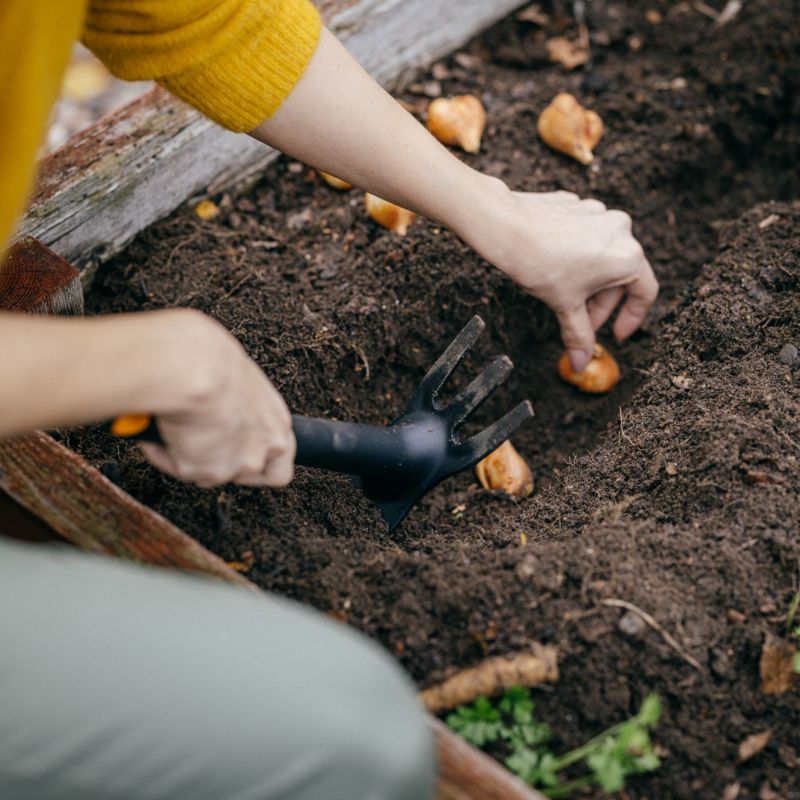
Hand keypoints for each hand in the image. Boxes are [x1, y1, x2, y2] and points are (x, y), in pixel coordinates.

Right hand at [139, 311, 294, 488]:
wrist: (193, 369)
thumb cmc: (215, 361)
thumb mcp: (241, 383)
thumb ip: (241, 408)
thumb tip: (222, 410)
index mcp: (277, 425)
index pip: (280, 467)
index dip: (260, 465)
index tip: (242, 455)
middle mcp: (262, 450)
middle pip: (247, 475)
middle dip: (223, 465)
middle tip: (202, 448)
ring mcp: (234, 465)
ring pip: (208, 474)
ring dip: (191, 456)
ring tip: (175, 428)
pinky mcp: (202, 470)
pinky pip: (177, 466)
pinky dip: (165, 453)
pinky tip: (159, 432)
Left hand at [461, 184, 657, 371]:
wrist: (506, 226)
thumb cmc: (540, 263)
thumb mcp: (564, 305)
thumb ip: (579, 334)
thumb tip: (581, 363)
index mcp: (627, 256)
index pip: (645, 293)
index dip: (631, 318)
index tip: (617, 334)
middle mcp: (620, 230)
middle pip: (621, 276)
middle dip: (601, 304)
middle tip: (581, 323)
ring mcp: (598, 213)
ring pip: (601, 256)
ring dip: (588, 282)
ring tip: (563, 296)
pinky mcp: (577, 205)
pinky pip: (583, 238)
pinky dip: (575, 257)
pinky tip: (553, 268)